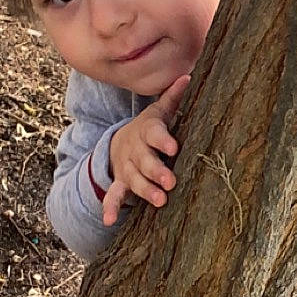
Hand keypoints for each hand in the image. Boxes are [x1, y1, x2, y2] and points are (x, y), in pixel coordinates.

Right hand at [103, 75, 190, 225]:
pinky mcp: (120, 182)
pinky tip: (109, 220)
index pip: (155, 134)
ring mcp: (126, 168)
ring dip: (145, 190)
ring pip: (134, 180)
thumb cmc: (149, 129)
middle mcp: (135, 150)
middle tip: (171, 181)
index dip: (163, 140)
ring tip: (160, 201)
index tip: (173, 147)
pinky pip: (113, 195)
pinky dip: (109, 207)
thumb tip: (188, 76)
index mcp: (147, 132)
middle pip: (145, 160)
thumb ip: (173, 97)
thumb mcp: (159, 113)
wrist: (120, 142)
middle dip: (157, 171)